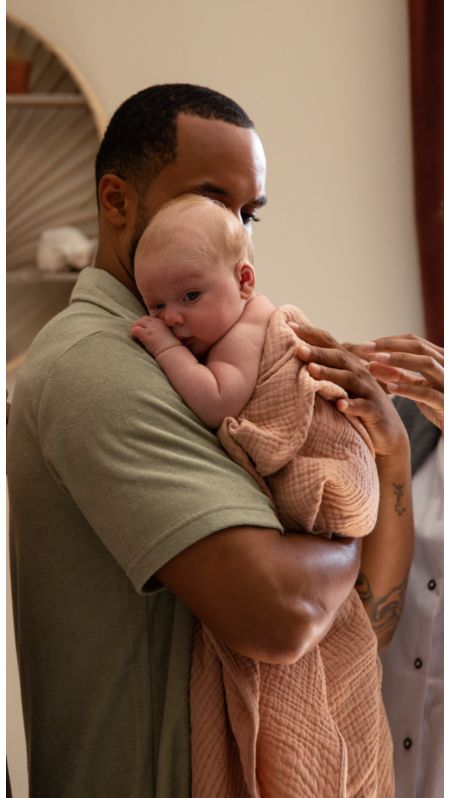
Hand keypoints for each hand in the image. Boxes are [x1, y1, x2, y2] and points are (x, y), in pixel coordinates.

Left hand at [130, 315, 181, 357]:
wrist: (171, 351)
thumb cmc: (170, 346)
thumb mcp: (167, 334)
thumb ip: (160, 331)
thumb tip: (152, 333)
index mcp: (161, 322)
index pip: (149, 318)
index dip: (145, 324)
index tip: (144, 330)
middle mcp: (155, 323)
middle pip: (142, 319)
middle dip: (139, 324)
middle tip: (137, 332)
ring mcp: (150, 328)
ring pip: (137, 323)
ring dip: (135, 328)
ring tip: (135, 335)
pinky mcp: (146, 334)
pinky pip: (135, 330)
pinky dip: (133, 333)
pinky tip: (135, 338)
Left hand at [289, 323, 408, 457]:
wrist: (388, 431)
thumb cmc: (357, 404)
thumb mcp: (341, 384)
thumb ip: (324, 369)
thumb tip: (294, 354)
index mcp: (349, 363)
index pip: (329, 342)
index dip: (310, 333)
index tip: (288, 325)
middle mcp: (359, 373)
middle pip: (338, 358)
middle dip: (318, 352)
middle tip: (297, 348)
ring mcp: (368, 391)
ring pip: (348, 379)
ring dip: (329, 374)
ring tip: (311, 370)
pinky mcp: (374, 411)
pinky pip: (362, 406)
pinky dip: (351, 405)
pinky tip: (340, 405)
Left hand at [344, 334, 443, 431]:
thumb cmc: (437, 404)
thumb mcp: (416, 387)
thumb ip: (397, 375)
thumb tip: (371, 363)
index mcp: (440, 359)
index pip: (414, 341)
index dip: (389, 341)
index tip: (366, 345)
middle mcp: (447, 366)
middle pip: (419, 347)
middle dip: (390, 345)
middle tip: (365, 347)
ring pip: (427, 363)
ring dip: (399, 360)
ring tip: (376, 360)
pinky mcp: (446, 402)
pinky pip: (427, 393)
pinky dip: (408, 389)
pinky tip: (389, 388)